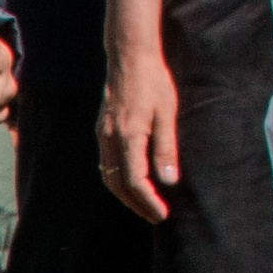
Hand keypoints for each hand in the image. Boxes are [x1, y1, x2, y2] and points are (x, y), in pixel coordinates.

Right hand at [98, 46, 178, 219]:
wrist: (129, 57)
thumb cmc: (153, 82)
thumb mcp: (168, 114)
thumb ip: (166, 149)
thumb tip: (169, 181)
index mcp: (128, 136)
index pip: (135, 181)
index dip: (148, 201)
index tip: (162, 214)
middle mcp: (110, 139)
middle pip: (117, 185)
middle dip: (135, 204)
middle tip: (154, 216)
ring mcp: (103, 135)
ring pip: (109, 176)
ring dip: (125, 195)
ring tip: (143, 203)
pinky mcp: (102, 130)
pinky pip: (106, 163)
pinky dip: (118, 179)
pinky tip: (132, 181)